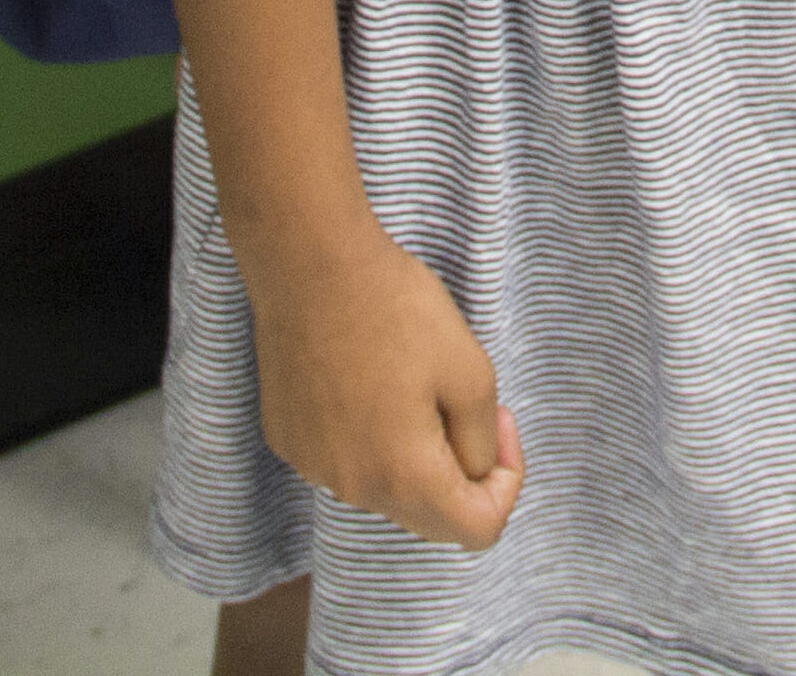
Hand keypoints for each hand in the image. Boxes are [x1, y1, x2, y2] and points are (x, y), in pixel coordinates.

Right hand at [248, 221, 526, 548]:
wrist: (311, 265)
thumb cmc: (397, 310)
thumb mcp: (472, 372)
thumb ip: (483, 442)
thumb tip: (476, 471)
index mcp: (406, 477)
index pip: (478, 530)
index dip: (506, 484)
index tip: (501, 427)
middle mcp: (355, 488)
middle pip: (431, 518)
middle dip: (462, 474)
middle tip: (466, 407)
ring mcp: (314, 467)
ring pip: (386, 489)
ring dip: (413, 457)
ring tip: (412, 386)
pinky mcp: (289, 441)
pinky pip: (346, 462)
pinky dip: (369, 439)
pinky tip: (367, 380)